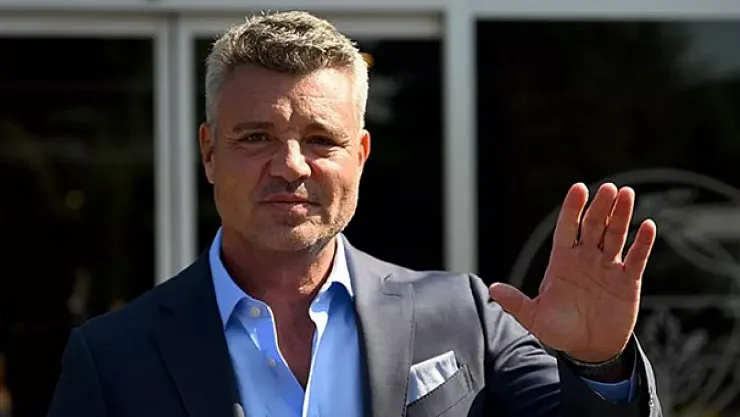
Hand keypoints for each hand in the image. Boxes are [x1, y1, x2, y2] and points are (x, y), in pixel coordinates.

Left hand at [489, 182, 656, 362]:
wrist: (588, 349)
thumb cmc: (559, 330)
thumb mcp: (535, 318)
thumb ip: (516, 303)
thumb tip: (492, 289)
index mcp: (562, 261)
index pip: (567, 228)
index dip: (572, 209)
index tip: (578, 189)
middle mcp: (585, 258)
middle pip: (593, 226)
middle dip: (599, 207)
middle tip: (607, 188)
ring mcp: (607, 267)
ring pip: (615, 235)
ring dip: (621, 216)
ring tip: (626, 194)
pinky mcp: (627, 281)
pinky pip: (636, 258)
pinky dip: (642, 243)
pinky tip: (647, 225)